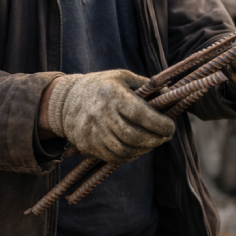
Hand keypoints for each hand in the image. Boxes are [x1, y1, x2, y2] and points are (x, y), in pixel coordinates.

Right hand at [44, 70, 174, 162]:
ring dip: (144, 150)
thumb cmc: (101, 86)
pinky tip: (136, 148)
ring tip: (152, 143)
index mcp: (112, 94)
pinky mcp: (87, 146)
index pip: (141, 114)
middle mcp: (100, 114)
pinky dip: (129, 156)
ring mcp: (92, 132)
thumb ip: (146, 85)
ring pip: (124, 150)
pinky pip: (113, 157)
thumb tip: (170, 92)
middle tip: (164, 137)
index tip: (170, 127)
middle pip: (134, 136)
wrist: (64, 100)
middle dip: (155, 140)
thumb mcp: (122, 77)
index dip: (159, 124)